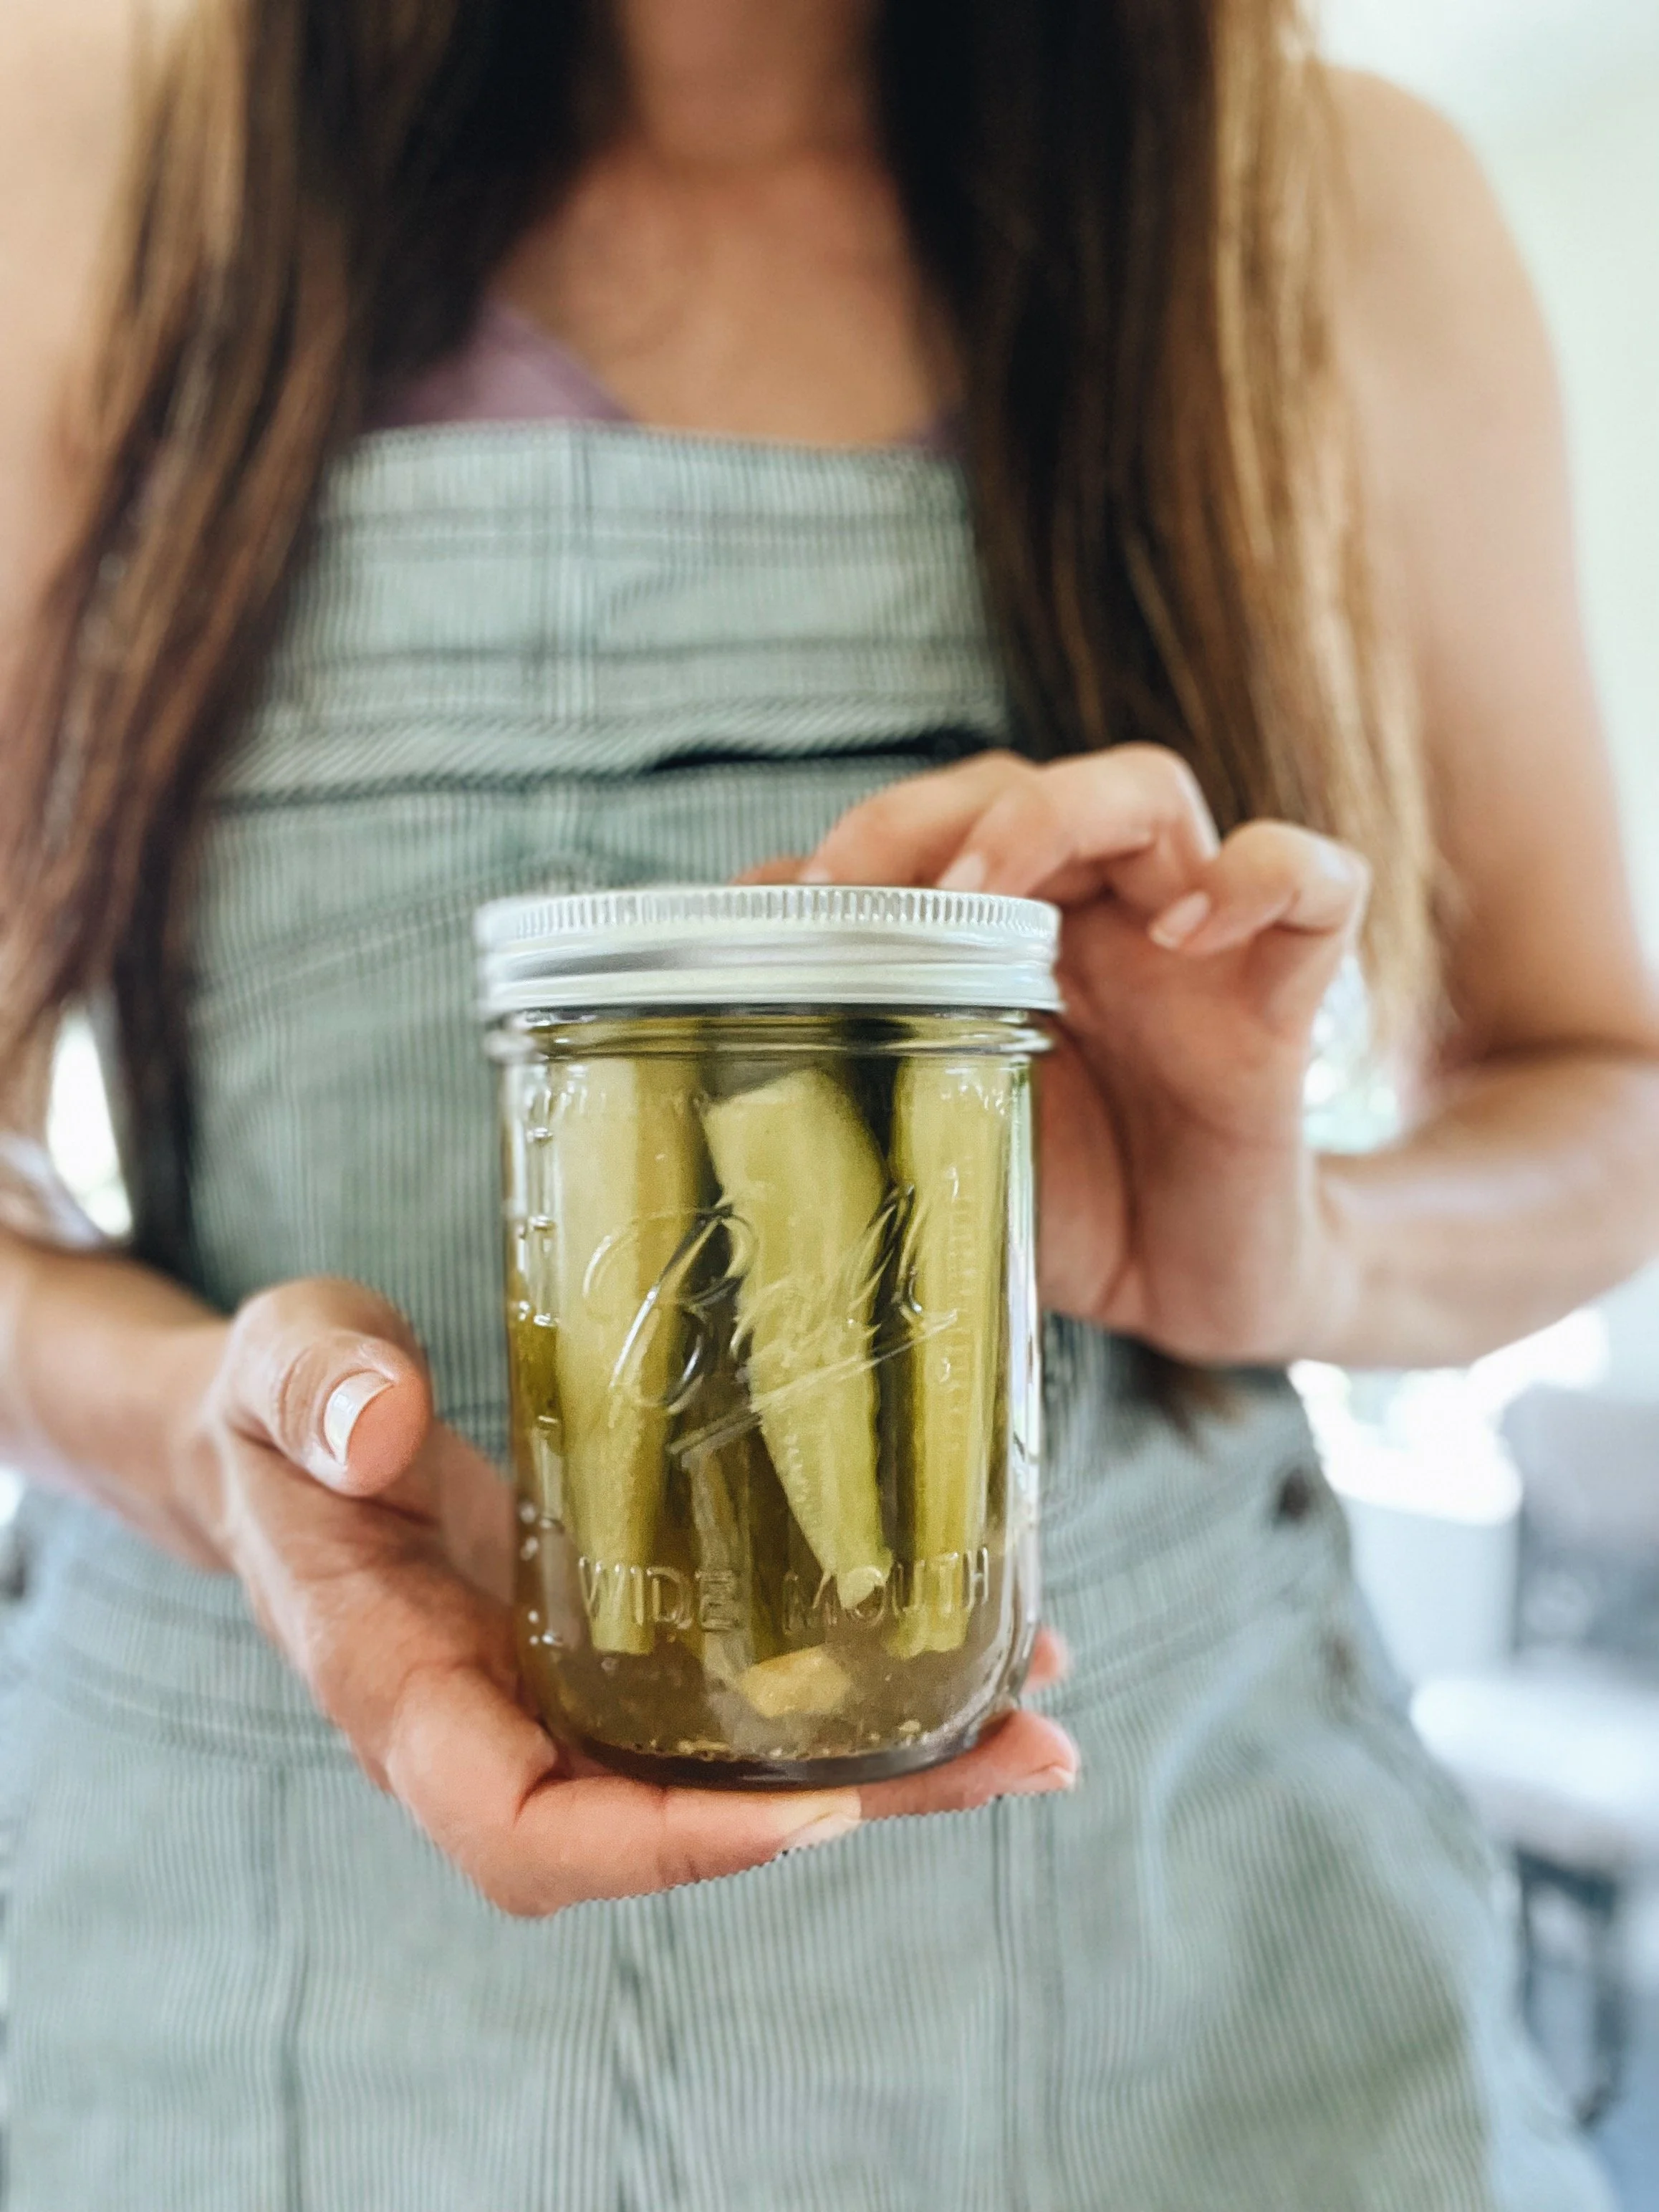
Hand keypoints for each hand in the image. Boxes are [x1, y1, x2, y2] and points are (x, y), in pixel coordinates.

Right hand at [165, 1277, 1077, 1915]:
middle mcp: (498, 1726)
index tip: (818, 1811)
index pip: (530, 1829)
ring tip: (1032, 1716)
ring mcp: (562, 1698)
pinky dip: (847, 1694)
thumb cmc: (281, 1415)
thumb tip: (382, 1427)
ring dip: (888, 1768)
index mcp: (404, 1688)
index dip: (671, 1846)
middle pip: (673, 1831)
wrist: (294, 1443)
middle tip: (1020, 1759)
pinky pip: (733, 1703)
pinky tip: (955, 1645)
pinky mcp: (614, 1651)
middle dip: (849, 1815)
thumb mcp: (282, 1369)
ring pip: (727, 1779)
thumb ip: (316, 1390)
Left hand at [754, 747, 1369, 1364]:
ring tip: (983, 896)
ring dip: (1051, 818)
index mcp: (1015, 933)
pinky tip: (1182, 931)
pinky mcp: (1283, 995)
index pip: (939, 824)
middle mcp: (1100, 910)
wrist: (1195, 1290)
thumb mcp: (945, 1131)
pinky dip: (1254, 880)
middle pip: (1026, 780)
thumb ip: (864, 1062)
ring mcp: (1196, 940)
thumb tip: (724, 1018)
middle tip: (850, 886)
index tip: (778, 909)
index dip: (858, 842)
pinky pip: (1315, 880)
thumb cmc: (1071, 1202)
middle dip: (926, 817)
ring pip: (1148, 787)